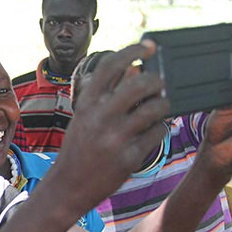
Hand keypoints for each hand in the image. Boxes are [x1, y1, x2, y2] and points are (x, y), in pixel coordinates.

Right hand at [56, 41, 168, 210]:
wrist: (69, 186)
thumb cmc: (79, 148)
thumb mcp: (84, 116)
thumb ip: (105, 94)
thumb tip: (133, 68)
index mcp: (87, 103)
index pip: (111, 65)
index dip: (133, 50)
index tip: (149, 46)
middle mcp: (100, 117)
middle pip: (140, 83)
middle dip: (157, 81)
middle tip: (160, 84)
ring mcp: (116, 138)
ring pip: (155, 108)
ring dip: (163, 105)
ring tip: (159, 108)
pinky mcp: (130, 157)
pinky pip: (158, 133)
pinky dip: (161, 128)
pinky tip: (153, 130)